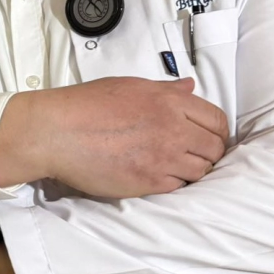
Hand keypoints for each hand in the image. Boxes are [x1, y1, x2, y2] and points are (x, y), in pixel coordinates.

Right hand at [0, 77, 227, 197]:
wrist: (56, 131)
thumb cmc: (85, 106)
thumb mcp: (129, 86)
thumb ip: (165, 90)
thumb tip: (189, 87)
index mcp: (169, 101)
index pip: (217, 120)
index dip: (217, 132)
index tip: (210, 138)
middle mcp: (172, 128)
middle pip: (214, 149)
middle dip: (209, 153)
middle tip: (194, 155)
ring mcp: (162, 158)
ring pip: (200, 172)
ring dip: (192, 170)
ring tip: (174, 167)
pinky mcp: (148, 182)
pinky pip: (178, 187)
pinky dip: (174, 183)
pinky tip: (158, 175)